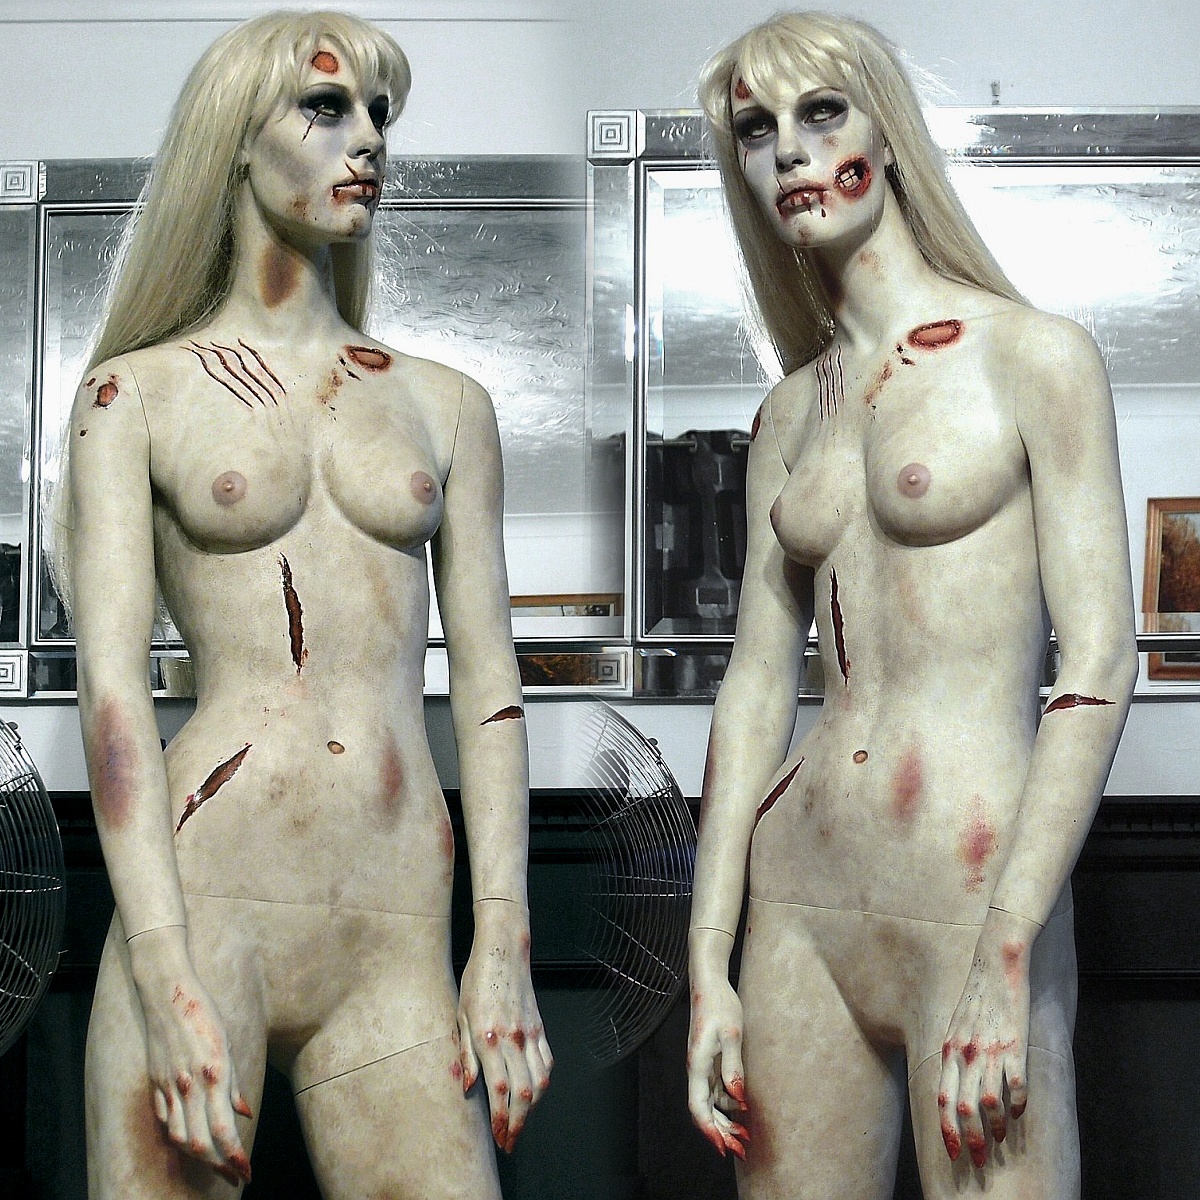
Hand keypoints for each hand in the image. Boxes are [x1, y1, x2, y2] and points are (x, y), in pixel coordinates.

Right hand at [129, 930, 251, 1185]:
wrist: (167, 992)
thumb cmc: (204, 1013)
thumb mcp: (227, 1043)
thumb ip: (234, 1084)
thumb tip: (243, 1114)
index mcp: (213, 1073)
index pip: (223, 1130)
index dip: (234, 1156)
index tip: (246, 1172)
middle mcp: (189, 1085)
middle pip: (198, 1142)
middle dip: (218, 1165)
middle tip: (234, 1177)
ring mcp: (168, 1086)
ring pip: (178, 1137)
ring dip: (197, 1157)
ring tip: (214, 1165)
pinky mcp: (154, 1082)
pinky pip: (164, 1120)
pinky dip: (176, 1136)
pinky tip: (187, 1142)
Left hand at [456, 901, 551, 1152]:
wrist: (504, 950)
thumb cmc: (477, 980)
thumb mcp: (461, 1016)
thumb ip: (465, 1055)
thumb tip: (467, 1088)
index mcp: (488, 1037)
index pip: (499, 1090)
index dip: (499, 1119)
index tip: (498, 1139)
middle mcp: (513, 1038)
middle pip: (523, 1093)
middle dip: (517, 1123)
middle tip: (509, 1142)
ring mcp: (530, 1033)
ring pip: (540, 1082)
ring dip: (531, 1108)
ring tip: (519, 1123)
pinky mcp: (540, 1027)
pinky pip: (547, 1063)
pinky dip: (542, 1084)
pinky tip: (533, 1093)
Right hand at [686, 975, 749, 1159]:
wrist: (709, 982)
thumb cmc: (720, 1005)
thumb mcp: (732, 1035)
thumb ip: (733, 1067)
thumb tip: (737, 1099)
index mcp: (697, 1065)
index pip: (699, 1108)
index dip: (711, 1131)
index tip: (725, 1149)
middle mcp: (696, 1069)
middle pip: (703, 1110)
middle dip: (721, 1132)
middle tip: (742, 1148)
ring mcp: (702, 1065)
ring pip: (709, 1103)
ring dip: (725, 1120)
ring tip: (745, 1134)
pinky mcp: (709, 1060)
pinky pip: (715, 1090)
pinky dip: (727, 1104)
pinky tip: (741, 1109)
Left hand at [938, 912, 1038, 1168]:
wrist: (995, 962)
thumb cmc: (977, 996)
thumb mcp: (956, 1024)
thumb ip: (954, 1053)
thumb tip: (954, 1084)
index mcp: (949, 1047)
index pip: (942, 1097)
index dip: (945, 1127)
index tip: (951, 1151)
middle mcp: (965, 1051)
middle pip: (962, 1107)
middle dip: (969, 1138)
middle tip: (976, 1159)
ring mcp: (989, 1049)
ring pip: (988, 1102)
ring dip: (993, 1127)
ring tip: (998, 1140)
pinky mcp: (1014, 1044)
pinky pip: (1016, 1084)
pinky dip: (1017, 1103)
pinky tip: (1019, 1111)